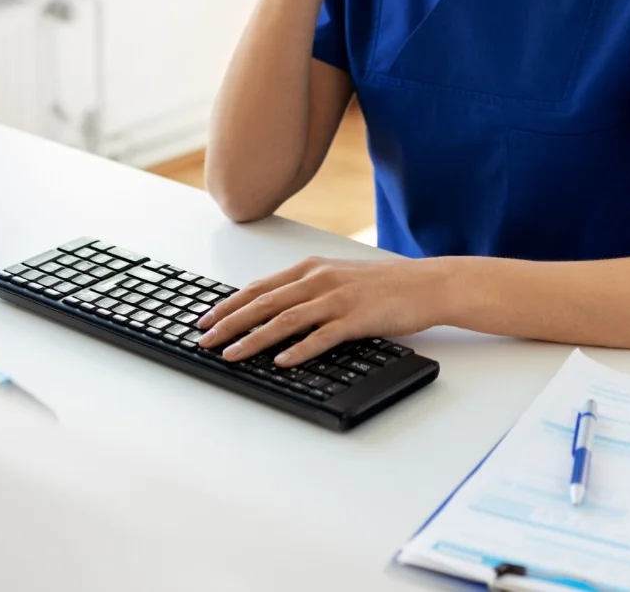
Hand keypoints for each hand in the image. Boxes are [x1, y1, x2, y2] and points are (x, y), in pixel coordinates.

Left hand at [194, 254, 450, 367]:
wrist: (425, 284)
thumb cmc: (383, 285)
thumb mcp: (337, 278)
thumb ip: (306, 289)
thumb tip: (272, 308)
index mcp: (311, 268)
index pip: (260, 288)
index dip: (229, 304)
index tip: (205, 319)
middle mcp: (319, 279)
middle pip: (264, 303)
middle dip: (230, 323)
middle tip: (205, 340)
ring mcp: (337, 298)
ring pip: (285, 320)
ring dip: (254, 339)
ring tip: (232, 355)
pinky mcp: (356, 318)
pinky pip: (321, 336)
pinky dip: (298, 349)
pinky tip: (281, 361)